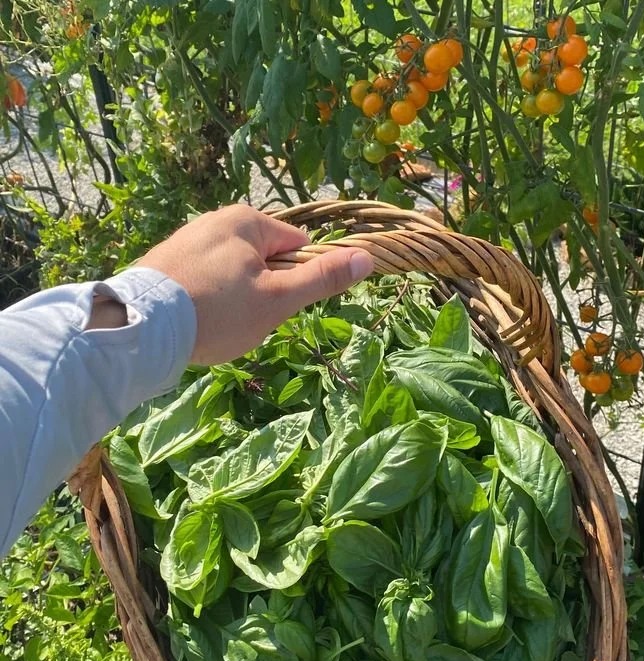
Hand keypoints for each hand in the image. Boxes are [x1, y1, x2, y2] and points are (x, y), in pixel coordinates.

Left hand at [138, 205, 373, 365]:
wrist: (144, 326)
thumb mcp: (278, 299)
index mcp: (248, 220)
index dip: (295, 281)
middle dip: (262, 291)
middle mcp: (216, 218)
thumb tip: (367, 257)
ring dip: (234, 298)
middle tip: (244, 320)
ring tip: (217, 323)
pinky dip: (206, 298)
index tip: (277, 306)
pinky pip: (201, 278)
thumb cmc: (219, 312)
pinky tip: (196, 320)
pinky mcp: (164, 260)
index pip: (296, 248)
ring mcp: (186, 237)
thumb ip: (322, 279)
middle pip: (262, 259)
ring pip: (231, 272)